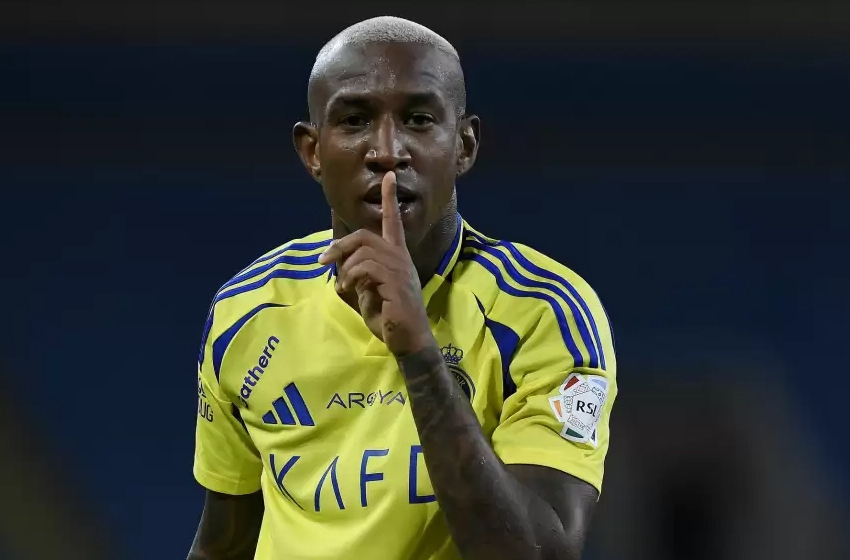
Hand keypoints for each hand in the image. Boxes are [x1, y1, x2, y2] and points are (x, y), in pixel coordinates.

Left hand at [318, 172, 434, 356]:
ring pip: (364, 251)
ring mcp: (399, 270)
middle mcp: (400, 259)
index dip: (390, 198)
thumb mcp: (366, 294)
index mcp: (396, 257)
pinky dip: (351, 277)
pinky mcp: (395, 283)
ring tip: (344, 284)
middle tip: (323, 260)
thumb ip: (354, 278)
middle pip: (365, 236)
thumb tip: (337, 270)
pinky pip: (366, 267)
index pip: (393, 222)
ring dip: (345, 267)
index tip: (389, 176)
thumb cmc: (388, 318)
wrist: (408, 340)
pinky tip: (350, 290)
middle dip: (340, 245)